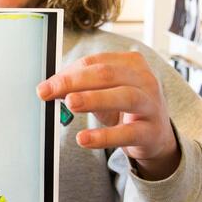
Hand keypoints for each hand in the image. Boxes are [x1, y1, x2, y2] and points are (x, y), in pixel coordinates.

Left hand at [37, 52, 179, 180]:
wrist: (155, 135)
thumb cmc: (125, 107)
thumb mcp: (103, 92)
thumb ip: (80, 87)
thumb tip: (49, 88)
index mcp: (130, 63)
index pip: (95, 62)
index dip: (68, 73)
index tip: (45, 86)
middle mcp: (144, 80)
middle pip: (108, 74)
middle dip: (75, 82)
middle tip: (49, 91)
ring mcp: (151, 105)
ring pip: (124, 96)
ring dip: (94, 99)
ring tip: (70, 103)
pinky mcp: (151, 132)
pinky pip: (128, 132)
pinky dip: (104, 136)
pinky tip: (84, 138)